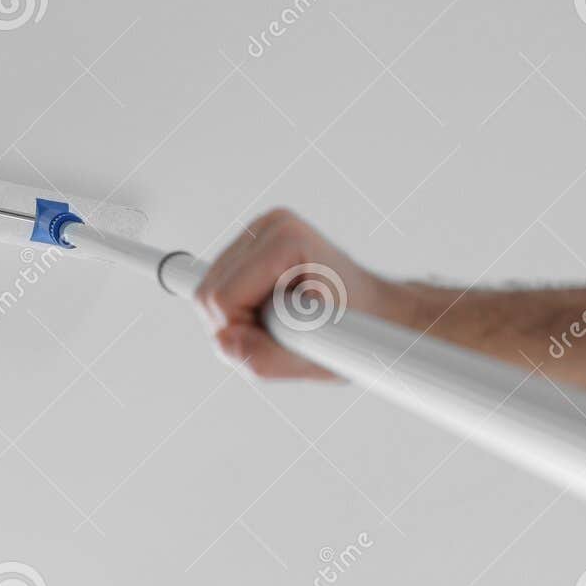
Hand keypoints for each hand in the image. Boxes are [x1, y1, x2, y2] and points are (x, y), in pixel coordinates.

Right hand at [192, 209, 402, 378]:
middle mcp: (270, 226)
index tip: (282, 337)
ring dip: (237, 320)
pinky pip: (217, 287)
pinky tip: (271, 310)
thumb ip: (264, 357)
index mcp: (287, 241)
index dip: (241, 334)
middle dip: (237, 327)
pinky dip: (237, 310)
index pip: (223, 299)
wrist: (377, 311)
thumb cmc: (357, 332)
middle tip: (282, 334)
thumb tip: (222, 341)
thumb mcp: (316, 359)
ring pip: (208, 292)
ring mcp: (259, 230)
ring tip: (281, 322)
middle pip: (209, 292)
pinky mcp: (251, 243)